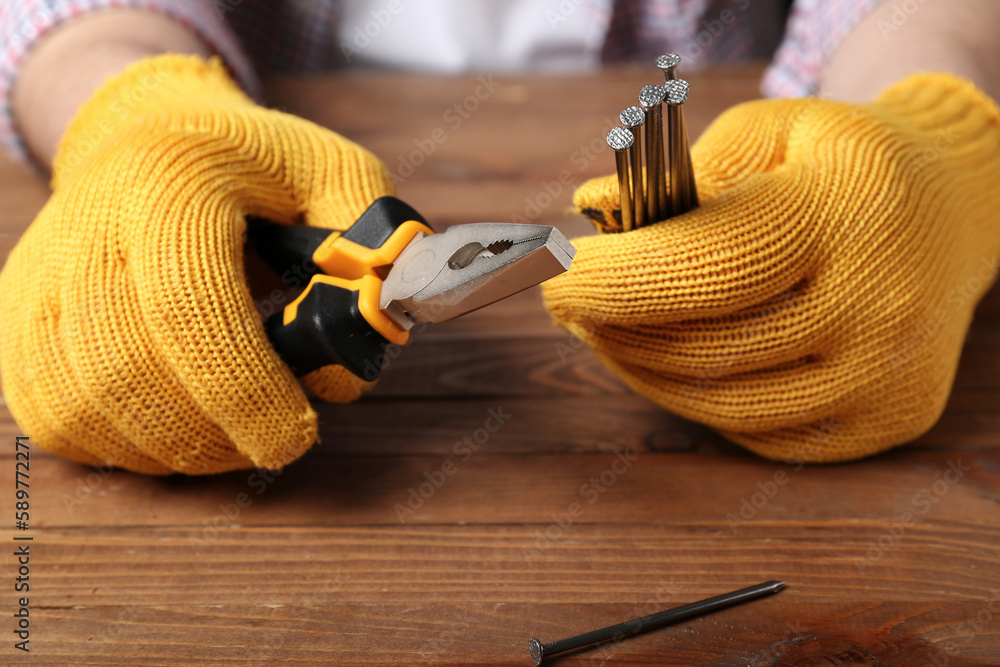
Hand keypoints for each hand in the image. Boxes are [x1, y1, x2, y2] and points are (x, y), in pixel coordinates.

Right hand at [0, 55, 393, 473]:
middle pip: (125, 368)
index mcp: (172, 181)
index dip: (242, 389)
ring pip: (79, 402)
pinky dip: (112, 444)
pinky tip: (169, 429)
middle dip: (209, 434)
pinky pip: (48, 412)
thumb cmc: (254, 165)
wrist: (146, 134)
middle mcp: (89, 225)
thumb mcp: (333, 174)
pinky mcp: (17, 315)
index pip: (188, 305)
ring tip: (226, 438)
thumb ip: (368, 251)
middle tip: (267, 444)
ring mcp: (42, 273)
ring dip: (165, 447)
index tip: (294, 438)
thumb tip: (349, 363)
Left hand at [543, 73, 999, 461]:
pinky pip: (763, 436)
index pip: (704, 268)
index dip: (613, 282)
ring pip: (726, 405)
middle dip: (615, 330)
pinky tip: (676, 366)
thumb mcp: (765, 133)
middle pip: (705, 347)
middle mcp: (879, 304)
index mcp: (845, 214)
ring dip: (645, 374)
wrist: (956, 207)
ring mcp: (888, 374)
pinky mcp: (889, 419)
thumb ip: (678, 176)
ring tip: (611, 336)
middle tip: (574, 307)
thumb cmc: (840, 164)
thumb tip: (590, 213)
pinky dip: (702, 405)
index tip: (555, 280)